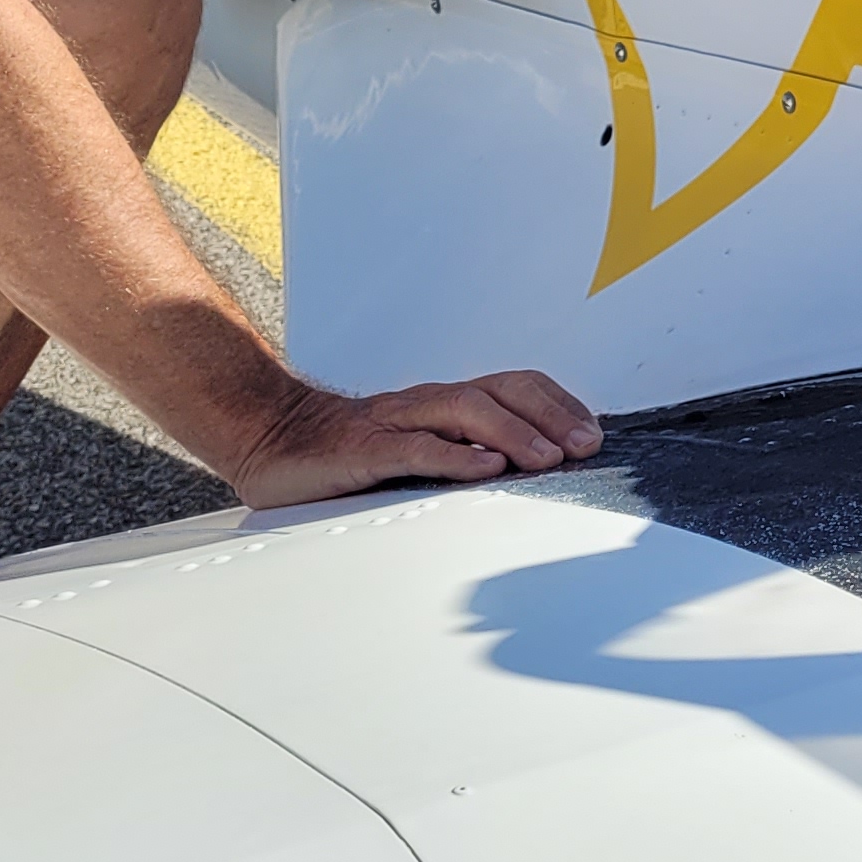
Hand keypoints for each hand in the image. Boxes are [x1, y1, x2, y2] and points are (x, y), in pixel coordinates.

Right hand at [228, 369, 605, 507]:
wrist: (270, 438)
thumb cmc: (349, 452)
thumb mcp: (417, 452)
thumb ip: (464, 455)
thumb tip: (530, 474)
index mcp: (444, 402)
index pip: (515, 387)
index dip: (558, 405)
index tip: (592, 434)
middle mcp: (427, 403)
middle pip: (501, 390)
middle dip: (550, 415)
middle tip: (585, 446)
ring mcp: (396, 422)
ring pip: (465, 411)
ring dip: (514, 432)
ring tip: (548, 459)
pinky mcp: (365, 449)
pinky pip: (415, 447)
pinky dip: (454, 455)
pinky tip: (484, 468)